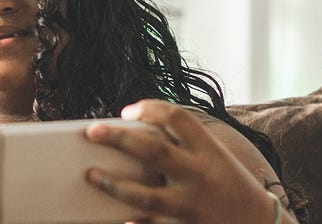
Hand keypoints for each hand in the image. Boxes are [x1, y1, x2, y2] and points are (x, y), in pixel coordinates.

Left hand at [84, 100, 282, 223]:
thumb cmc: (230, 185)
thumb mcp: (216, 158)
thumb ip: (184, 145)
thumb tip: (136, 134)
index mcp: (210, 151)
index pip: (177, 118)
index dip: (149, 108)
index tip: (128, 111)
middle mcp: (200, 175)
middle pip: (154, 150)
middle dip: (119, 138)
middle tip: (91, 131)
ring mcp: (191, 206)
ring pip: (146, 196)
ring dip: (115, 185)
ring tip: (91, 175)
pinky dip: (133, 222)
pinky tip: (117, 218)